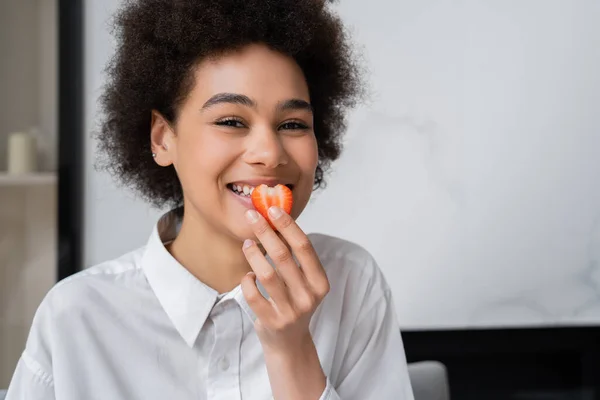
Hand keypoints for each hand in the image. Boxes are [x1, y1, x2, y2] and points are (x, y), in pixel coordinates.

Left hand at [240, 206, 329, 399]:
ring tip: (247, 243)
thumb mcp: (303, 282)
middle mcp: (308, 296)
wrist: (290, 343)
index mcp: (320, 282)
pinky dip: (247, 279)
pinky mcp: (272, 321)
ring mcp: (290, 310)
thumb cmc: (294, 303)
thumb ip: (295, 258)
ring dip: (253, 254)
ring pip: (266, 273)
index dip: (288, 225)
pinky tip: (247, 274)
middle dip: (266, 232)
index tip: (273, 209)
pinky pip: (253, 293)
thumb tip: (276, 220)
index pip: (304, 247)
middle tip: (252, 216)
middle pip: (283, 256)